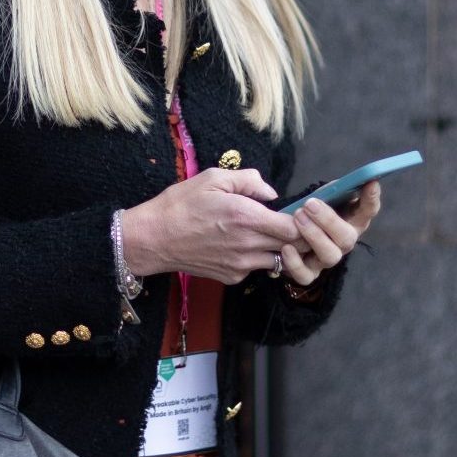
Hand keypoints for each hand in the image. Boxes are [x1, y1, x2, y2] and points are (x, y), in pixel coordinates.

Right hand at [119, 168, 304, 285]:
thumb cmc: (180, 205)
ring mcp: (240, 265)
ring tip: (265, 233)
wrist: (153, 238)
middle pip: (293, 248)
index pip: (295, 228)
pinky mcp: (231, 277)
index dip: (303, 221)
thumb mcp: (212, 178)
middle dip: (298, 236)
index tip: (298, 212)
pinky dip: (257, 258)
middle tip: (290, 222)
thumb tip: (271, 193)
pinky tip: (241, 245)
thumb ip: (249, 180)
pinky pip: (256, 268)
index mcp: (246, 217)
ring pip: (277, 260)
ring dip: (278, 248)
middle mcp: (247, 245)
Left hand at [277, 180, 381, 286]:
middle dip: (329, 220)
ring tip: (298, 217)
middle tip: (310, 204)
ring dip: (314, 236)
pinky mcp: (308, 274)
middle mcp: (343, 243)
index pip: (368, 211)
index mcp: (351, 222)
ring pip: (330, 256)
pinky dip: (295, 263)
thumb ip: (332, 191)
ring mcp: (327, 260)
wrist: (287, 235)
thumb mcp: (322, 198)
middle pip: (347, 238)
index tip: (371, 183)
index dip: (371, 199)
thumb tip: (343, 183)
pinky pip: (305, 275)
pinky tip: (286, 248)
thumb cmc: (310, 213)